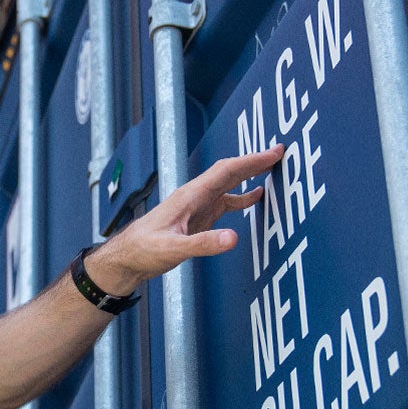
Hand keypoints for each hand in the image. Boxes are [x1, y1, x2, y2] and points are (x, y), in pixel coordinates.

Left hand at [85, 143, 285, 292]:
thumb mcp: (174, 249)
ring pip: (228, 184)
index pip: (227, 171)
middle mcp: (196, 195)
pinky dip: (242, 196)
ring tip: (273, 168)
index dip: (251, 161)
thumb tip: (234, 238)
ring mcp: (197, 205)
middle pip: (230, 172)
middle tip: (280, 152)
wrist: (127, 257)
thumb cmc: (144, 250)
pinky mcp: (198, 217)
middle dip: (255, 161)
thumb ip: (203, 244)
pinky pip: (225, 201)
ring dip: (250, 175)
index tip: (274, 152)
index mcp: (191, 196)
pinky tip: (255, 197)